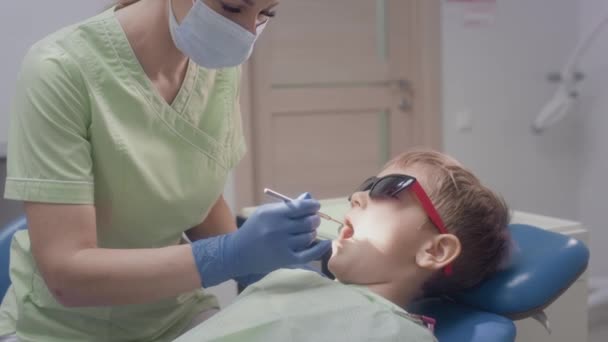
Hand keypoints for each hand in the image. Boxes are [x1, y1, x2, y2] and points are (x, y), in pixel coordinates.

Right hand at [192, 193, 331, 286]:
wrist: (238, 253)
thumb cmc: (254, 229)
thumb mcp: (266, 212)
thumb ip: (287, 206)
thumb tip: (309, 198)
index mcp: (273, 214)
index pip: (301, 207)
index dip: (313, 205)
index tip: (315, 206)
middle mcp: (278, 229)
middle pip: (308, 222)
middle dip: (315, 219)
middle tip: (313, 219)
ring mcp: (282, 245)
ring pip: (309, 237)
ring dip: (312, 233)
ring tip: (306, 232)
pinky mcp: (285, 259)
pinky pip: (309, 254)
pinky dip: (320, 249)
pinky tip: (326, 243)